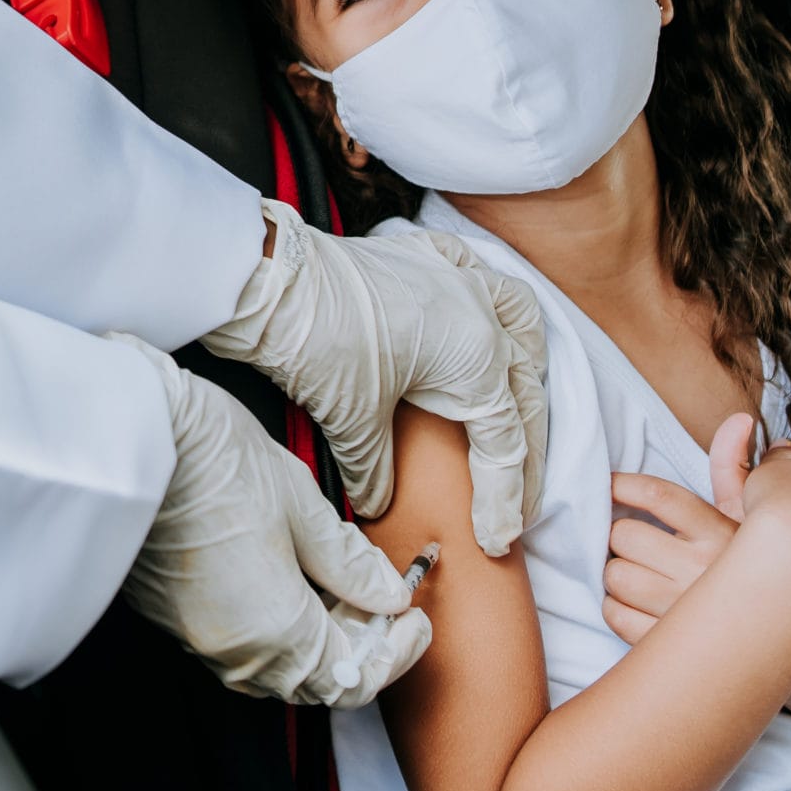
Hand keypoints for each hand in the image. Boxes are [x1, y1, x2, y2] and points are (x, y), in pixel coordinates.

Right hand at [109, 333, 432, 705]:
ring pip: (273, 667)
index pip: (353, 675)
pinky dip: (275, 627)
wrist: (131, 433)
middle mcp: (234, 647)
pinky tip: (289, 579)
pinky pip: (238, 644)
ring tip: (338, 585)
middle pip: (312, 680)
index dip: (395, 653)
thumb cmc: (214, 458)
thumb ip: (349, 561)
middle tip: (382, 597)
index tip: (414, 618)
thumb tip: (387, 592)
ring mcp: (195, 633)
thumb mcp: (302, 502)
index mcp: (275, 628)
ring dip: (316, 638)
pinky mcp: (170, 612)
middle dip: (358, 646)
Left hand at [203, 200, 546, 554]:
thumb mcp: (352, 422)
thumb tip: (379, 501)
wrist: (268, 282)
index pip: (503, 444)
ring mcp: (451, 275)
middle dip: (523, 448)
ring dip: (523, 357)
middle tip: (515, 494)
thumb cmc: (314, 345)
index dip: (503, 498)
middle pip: (521, 389)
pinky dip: (485, 291)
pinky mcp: (417, 253)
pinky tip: (479, 306)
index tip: (496, 537)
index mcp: (476, 357)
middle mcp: (479, 310)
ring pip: (516, 314)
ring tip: (521, 392)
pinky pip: (471, 268)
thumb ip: (376, 470)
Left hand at [601, 411, 757, 643]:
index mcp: (720, 533)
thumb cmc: (764, 569)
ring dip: (614, 570)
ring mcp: (683, 611)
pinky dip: (614, 606)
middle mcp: (701, 571)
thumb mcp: (754, 517)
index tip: (608, 484)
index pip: (657, 497)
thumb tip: (739, 421)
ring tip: (635, 571)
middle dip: (618, 534)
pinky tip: (634, 602)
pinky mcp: (668, 643)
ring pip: (614, 576)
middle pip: (624, 536)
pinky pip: (615, 615)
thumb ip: (736, 468)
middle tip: (631, 538)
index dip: (622, 485)